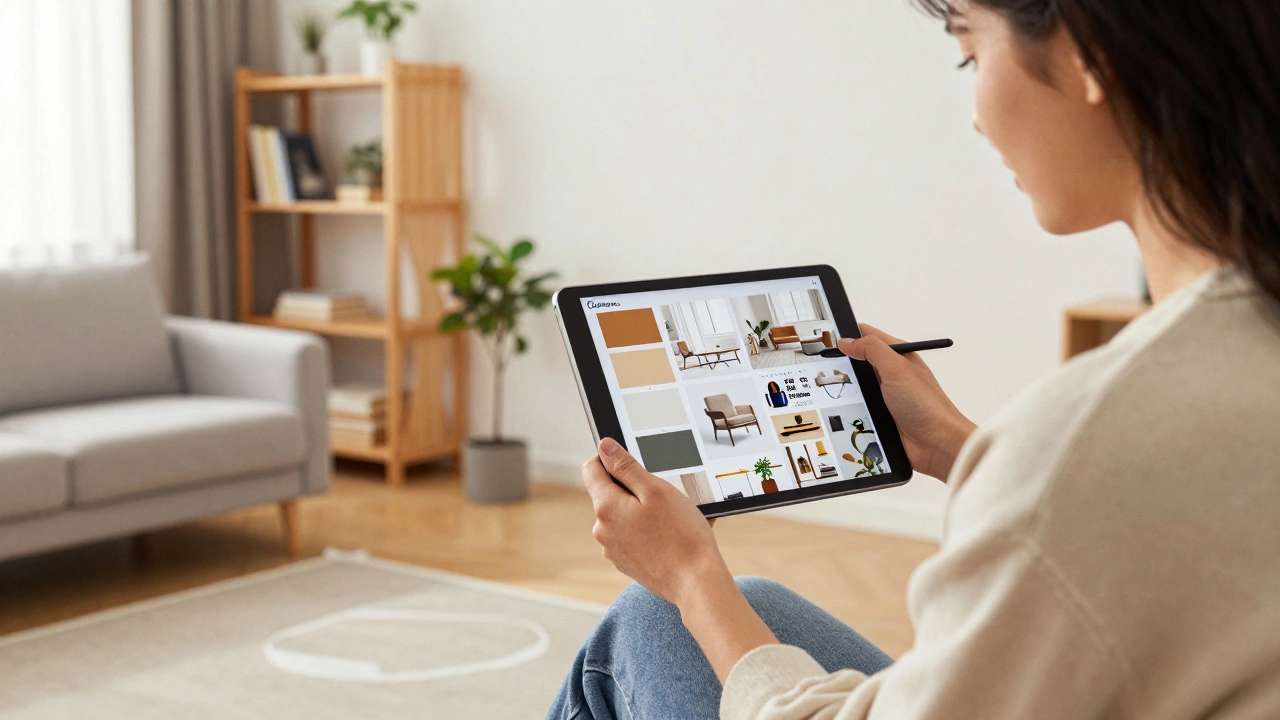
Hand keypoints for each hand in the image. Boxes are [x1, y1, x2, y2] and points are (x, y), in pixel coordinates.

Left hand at [582, 438, 731, 606]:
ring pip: (622, 516)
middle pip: (609, 493)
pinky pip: (632, 536)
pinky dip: (647, 531)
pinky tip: (670, 536)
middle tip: (664, 495)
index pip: (591, 469)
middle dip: (632, 488)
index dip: (610, 458)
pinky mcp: (626, 562)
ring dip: (641, 510)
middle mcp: (602, 530)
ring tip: (672, 519)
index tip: (631, 460)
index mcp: (606, 507)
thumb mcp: (656, 489)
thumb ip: (626, 466)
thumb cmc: (681, 536)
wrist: (695, 583)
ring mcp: (613, 549)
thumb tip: (604, 447)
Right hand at [839, 323, 976, 480]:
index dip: (849, 336)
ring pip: (854, 388)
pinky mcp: (880, 416)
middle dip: (841, 366)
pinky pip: (857, 409)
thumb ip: (872, 349)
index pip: (868, 337)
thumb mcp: (896, 368)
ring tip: (830, 392)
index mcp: (897, 356)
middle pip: (857, 364)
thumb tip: (847, 341)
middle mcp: (891, 375)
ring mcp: (885, 396)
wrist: (937, 444)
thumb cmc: (926, 405)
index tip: (828, 340)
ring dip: (845, 390)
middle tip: (823, 368)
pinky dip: (849, 410)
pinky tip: (841, 412)